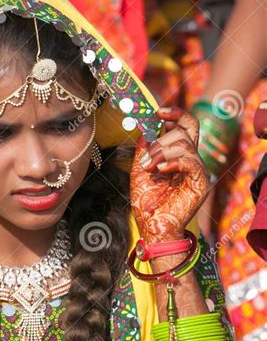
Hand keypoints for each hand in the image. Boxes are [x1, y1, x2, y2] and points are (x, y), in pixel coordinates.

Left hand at [130, 107, 210, 241]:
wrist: (152, 228)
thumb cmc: (147, 204)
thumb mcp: (139, 171)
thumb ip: (143, 149)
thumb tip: (144, 127)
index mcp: (178, 156)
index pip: (185, 125)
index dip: (174, 114)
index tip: (157, 112)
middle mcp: (191, 161)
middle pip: (187, 130)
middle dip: (161, 139)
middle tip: (146, 158)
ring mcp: (197, 172)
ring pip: (186, 144)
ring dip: (162, 152)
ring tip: (149, 167)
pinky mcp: (200, 184)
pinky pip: (191, 161)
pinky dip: (173, 161)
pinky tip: (160, 170)